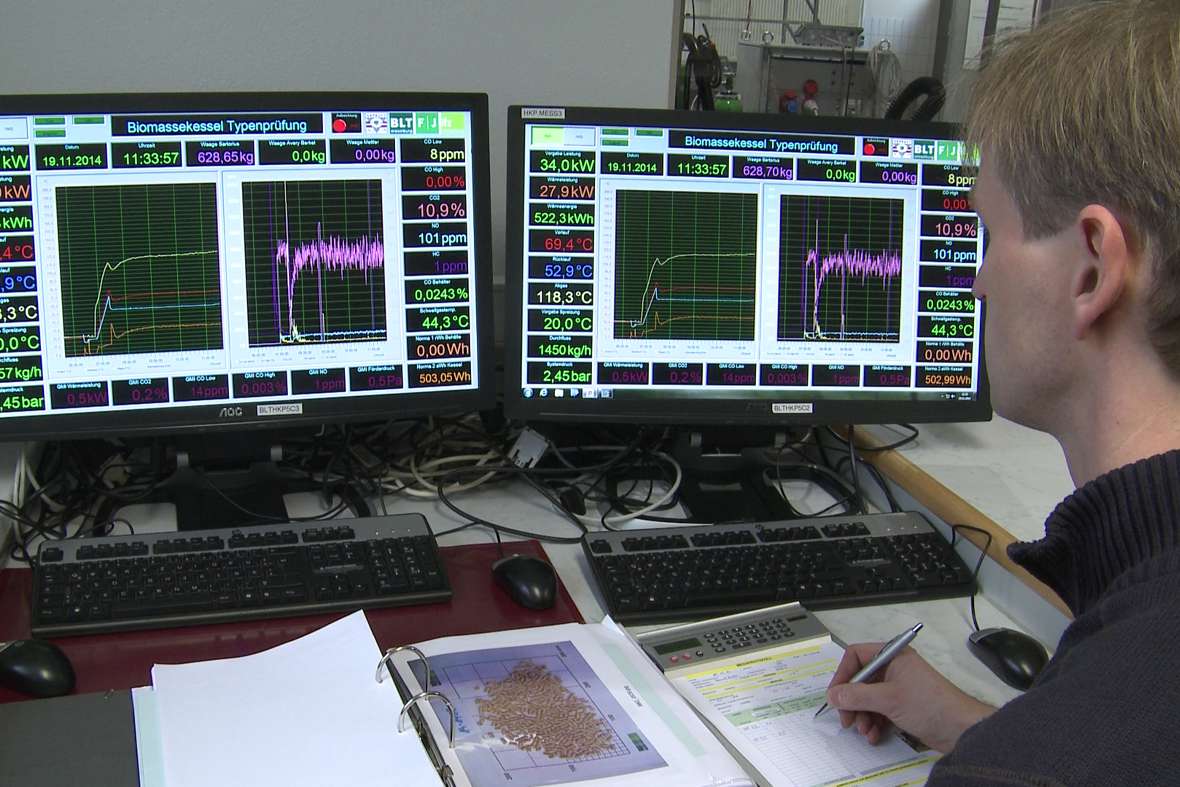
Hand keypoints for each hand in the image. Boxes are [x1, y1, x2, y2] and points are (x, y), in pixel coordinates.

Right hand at [825, 642, 994, 752]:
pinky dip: (874, 723)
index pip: (856, 656)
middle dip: (852, 702)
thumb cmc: (927, 704)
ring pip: (868, 698)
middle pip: (860, 680)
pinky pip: (879, 711)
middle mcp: (894, 668)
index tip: (835, 695)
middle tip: (846, 721)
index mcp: (892, 656)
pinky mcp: (903, 706)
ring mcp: (898, 688)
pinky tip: (874, 736)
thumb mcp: (888, 699)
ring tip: (865, 731)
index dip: (843, 674)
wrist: (961, 729)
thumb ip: (856, 696)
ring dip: (863, 716)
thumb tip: (832, 695)